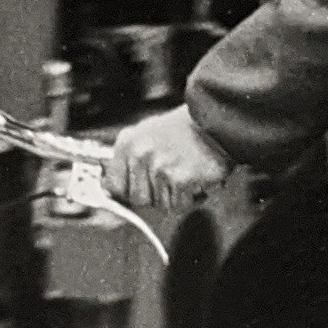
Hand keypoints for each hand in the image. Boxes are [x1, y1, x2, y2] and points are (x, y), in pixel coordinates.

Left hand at [110, 105, 232, 209]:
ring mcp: (159, 168)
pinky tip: (197, 180)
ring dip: (175, 196)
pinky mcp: (180, 180)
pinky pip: (180, 205)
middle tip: (171, 179)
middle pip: (138, 199)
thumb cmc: (184, 129)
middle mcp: (140, 155)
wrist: (216, 122)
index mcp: (128, 143)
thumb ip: (130, 159)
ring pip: (160, 204)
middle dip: (155, 195)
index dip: (128, 192)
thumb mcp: (148, 133)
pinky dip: (191, 198)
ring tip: (186, 174)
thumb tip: (111, 187)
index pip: (114, 186)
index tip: (139, 191)